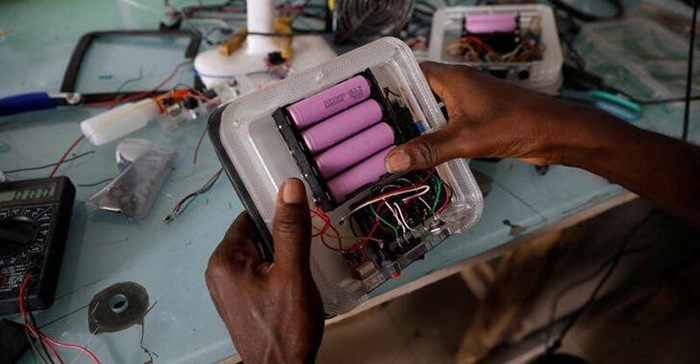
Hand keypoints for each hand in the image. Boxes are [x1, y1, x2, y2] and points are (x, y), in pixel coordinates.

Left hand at [205, 178, 323, 363]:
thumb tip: (289, 188)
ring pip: (259, 255)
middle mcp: (219, 271)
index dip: (277, 219)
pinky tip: (291, 289)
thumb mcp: (293, 273)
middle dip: (281, 241)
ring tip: (298, 276)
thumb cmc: (285, 327)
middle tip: (302, 258)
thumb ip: (291, 229)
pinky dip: (276, 274)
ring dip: (281, 259)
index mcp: (225, 260)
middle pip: (255, 236)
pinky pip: (257, 273)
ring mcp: (227, 288)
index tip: (299, 226)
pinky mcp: (238, 301)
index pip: (250, 217)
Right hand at [384, 61, 599, 171]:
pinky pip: (448, 125)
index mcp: (451, 78)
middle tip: (376, 132)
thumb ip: (428, 149)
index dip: (390, 85)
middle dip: (400, 112)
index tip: (370, 104)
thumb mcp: (465, 138)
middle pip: (419, 94)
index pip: (411, 73)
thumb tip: (391, 160)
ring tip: (393, 145)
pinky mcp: (478, 119)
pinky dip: (435, 137)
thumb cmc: (513, 124)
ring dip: (418, 127)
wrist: (554, 132)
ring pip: (434, 112)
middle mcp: (457, 86)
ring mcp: (468, 103)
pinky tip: (424, 154)